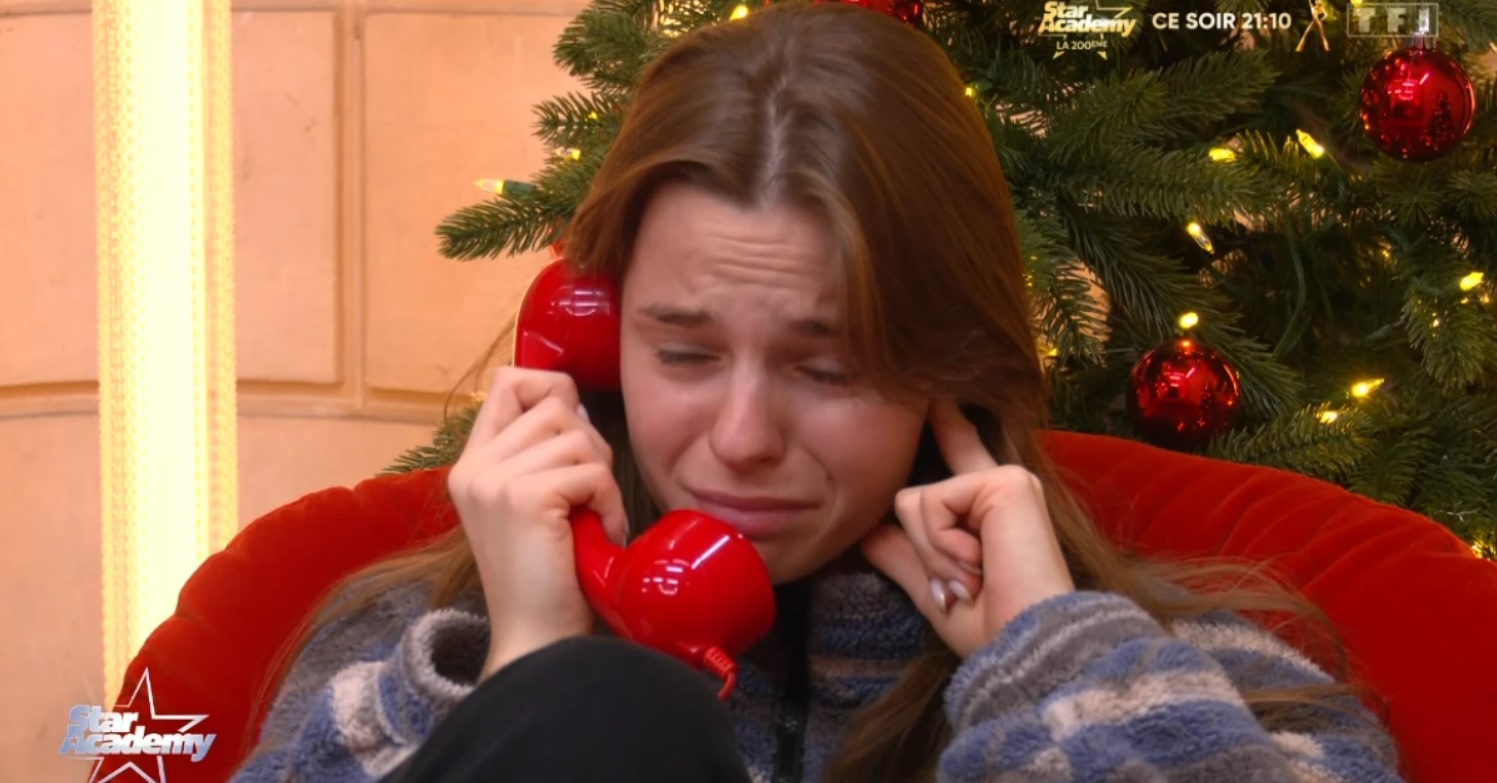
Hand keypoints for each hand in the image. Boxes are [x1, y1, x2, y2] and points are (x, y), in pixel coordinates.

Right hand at [446, 367, 626, 678]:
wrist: (537, 641)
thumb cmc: (548, 579)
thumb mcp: (533, 505)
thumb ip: (538, 455)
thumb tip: (573, 405)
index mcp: (471, 465)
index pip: (508, 382)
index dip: (550, 390)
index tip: (572, 435)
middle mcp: (474, 468)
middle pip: (554, 405)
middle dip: (590, 445)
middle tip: (590, 496)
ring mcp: (493, 481)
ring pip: (576, 435)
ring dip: (601, 477)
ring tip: (593, 520)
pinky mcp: (523, 498)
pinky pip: (592, 472)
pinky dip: (609, 503)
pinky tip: (600, 535)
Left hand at [860, 399, 1074, 657]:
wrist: (1023, 646)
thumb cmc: (991, 629)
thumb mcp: (935, 589)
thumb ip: (904, 556)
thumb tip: (868, 532)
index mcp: (991, 510)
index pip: (961, 455)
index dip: (949, 424)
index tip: (937, 393)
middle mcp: (1000, 486)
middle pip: (917, 497)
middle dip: (929, 550)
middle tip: (970, 587)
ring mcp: (1004, 480)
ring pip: (914, 503)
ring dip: (932, 553)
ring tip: (974, 578)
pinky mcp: (1003, 482)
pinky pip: (929, 504)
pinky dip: (941, 545)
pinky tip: (977, 564)